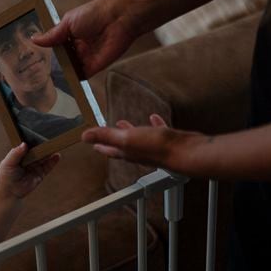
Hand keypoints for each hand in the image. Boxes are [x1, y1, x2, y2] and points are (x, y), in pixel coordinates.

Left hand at [0, 143, 60, 198]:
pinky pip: (48, 166)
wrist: (9, 193)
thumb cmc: (5, 176)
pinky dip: (53, 161)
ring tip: (56, 144)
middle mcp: (29, 158)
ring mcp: (35, 166)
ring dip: (50, 151)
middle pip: (38, 150)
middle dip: (44, 144)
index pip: (28, 144)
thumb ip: (15, 153)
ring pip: (44, 157)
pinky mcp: (40, 174)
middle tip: (50, 137)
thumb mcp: (7, 163)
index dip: (33, 138)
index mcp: (20, 153)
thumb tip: (25, 144)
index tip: (39, 132)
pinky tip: (57, 155)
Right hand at [31, 0, 136, 77]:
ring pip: (70, 69)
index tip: (33, 58)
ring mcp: (85, 58)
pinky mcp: (94, 67)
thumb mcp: (68, 22)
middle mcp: (78, 47)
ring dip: (61, 74)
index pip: (56, 46)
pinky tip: (60, 83)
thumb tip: (34, 39)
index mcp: (71, 34)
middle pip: (62, 60)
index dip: (47, 51)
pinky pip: (81, 77)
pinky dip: (72, 81)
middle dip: (53, 65)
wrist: (119, 19)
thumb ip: (52, 35)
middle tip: (36, 72)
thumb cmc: (95, 13)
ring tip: (45, 80)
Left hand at [82, 114, 207, 172]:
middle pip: (123, 146)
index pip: (110, 150)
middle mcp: (140, 152)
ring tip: (125, 123)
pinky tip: (154, 118)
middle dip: (113, 140)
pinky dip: (154, 125)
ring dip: (132, 131)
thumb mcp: (126, 138)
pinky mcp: (168, 141)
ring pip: (140, 139)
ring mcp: (155, 147)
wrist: (186, 152)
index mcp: (128, 152)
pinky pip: (158, 131)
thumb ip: (106, 136)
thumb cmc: (157, 147)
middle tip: (107, 133)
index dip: (101, 147)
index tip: (94, 145)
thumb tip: (84, 136)